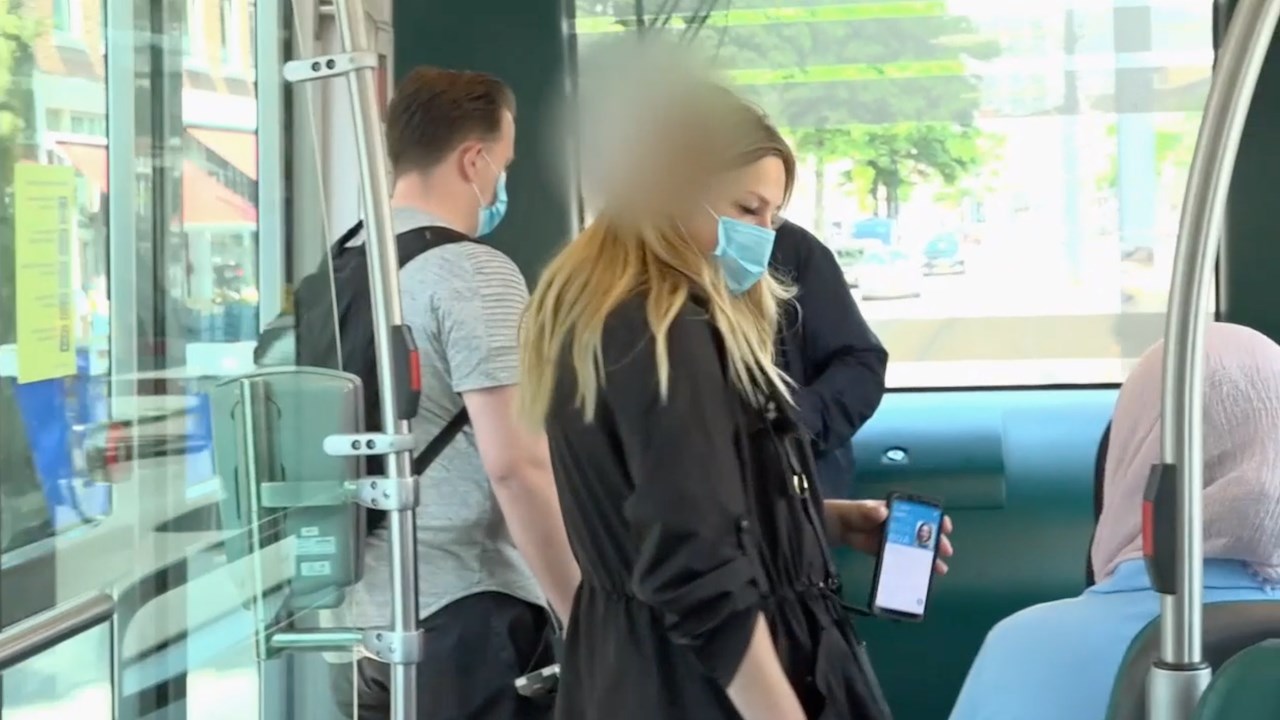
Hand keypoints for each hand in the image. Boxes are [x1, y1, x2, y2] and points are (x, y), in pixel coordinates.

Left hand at [824, 500, 953, 574]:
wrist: (817, 527)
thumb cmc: (835, 514)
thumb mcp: (848, 511)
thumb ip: (863, 511)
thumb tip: (883, 511)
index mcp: (885, 508)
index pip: (913, 510)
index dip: (931, 516)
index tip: (945, 526)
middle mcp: (887, 521)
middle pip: (914, 529)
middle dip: (932, 539)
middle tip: (946, 552)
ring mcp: (882, 536)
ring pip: (908, 545)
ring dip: (924, 555)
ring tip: (939, 569)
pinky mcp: (874, 550)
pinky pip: (893, 557)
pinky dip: (905, 565)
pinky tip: (916, 576)